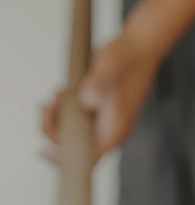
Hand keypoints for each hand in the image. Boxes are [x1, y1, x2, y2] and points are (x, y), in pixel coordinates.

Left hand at [41, 29, 159, 160]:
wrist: (141, 45)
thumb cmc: (130, 56)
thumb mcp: (111, 65)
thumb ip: (98, 83)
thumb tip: (88, 100)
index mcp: (115, 128)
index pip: (89, 158)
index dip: (64, 159)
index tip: (43, 152)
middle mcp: (110, 129)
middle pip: (77, 146)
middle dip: (56, 129)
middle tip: (47, 108)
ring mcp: (105, 120)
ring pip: (75, 131)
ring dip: (59, 116)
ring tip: (56, 96)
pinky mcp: (100, 109)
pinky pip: (78, 118)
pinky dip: (65, 108)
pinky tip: (62, 92)